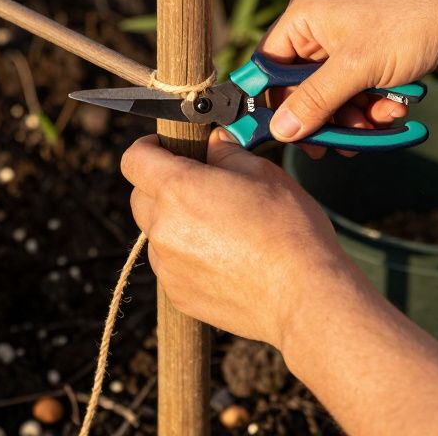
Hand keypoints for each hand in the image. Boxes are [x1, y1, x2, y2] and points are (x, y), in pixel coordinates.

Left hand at [120, 131, 365, 347]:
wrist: (303, 295)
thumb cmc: (288, 229)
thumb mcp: (262, 173)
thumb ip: (227, 151)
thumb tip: (213, 142)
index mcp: (177, 188)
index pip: (134, 158)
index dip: (149, 147)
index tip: (167, 148)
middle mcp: (162, 227)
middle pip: (140, 197)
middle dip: (162, 186)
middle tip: (200, 187)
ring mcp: (167, 266)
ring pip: (156, 233)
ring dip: (174, 223)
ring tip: (219, 228)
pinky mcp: (178, 294)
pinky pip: (170, 266)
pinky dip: (186, 256)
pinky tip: (224, 259)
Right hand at [262, 0, 437, 146]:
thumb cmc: (410, 23)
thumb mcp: (356, 67)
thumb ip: (315, 101)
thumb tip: (280, 131)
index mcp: (304, 17)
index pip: (267, 66)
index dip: (271, 102)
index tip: (277, 135)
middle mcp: (321, 28)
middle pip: (301, 87)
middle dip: (324, 116)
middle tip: (333, 145)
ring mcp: (349, 44)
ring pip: (334, 96)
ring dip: (353, 117)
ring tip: (375, 122)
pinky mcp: (374, 58)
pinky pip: (359, 93)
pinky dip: (374, 107)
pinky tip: (394, 111)